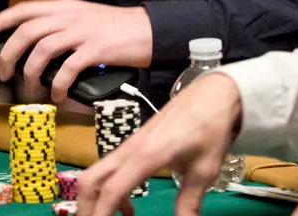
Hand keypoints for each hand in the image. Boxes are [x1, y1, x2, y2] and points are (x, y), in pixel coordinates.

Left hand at [0, 0, 152, 101]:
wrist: (149, 30)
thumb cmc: (115, 28)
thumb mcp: (82, 18)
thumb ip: (59, 27)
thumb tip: (32, 48)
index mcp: (63, 7)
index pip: (24, 10)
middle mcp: (68, 16)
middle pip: (27, 31)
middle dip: (9, 53)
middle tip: (4, 74)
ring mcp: (82, 32)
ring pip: (42, 49)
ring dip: (30, 72)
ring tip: (29, 89)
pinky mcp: (96, 50)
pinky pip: (67, 68)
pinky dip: (57, 84)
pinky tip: (56, 95)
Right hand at [77, 73, 241, 215]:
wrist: (212, 94)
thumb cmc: (209, 130)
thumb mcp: (204, 171)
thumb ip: (189, 203)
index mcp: (146, 156)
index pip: (112, 190)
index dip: (101, 215)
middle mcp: (129, 149)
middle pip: (90, 180)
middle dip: (85, 207)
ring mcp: (129, 145)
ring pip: (96, 173)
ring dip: (95, 199)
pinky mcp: (133, 143)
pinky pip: (110, 168)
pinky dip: (109, 189)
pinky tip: (128, 207)